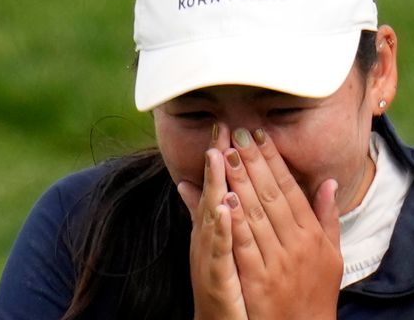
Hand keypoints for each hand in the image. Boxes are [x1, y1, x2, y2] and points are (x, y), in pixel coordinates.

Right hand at [178, 125, 246, 319]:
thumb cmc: (222, 285)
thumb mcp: (212, 245)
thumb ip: (202, 213)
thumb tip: (187, 183)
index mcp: (212, 229)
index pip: (218, 186)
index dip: (220, 157)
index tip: (226, 127)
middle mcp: (207, 239)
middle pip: (213, 193)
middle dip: (218, 161)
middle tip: (222, 128)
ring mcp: (209, 258)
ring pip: (212, 217)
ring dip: (215, 186)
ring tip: (218, 157)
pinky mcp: (216, 279)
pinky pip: (220, 251)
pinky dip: (221, 229)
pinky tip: (225, 208)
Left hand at [223, 128, 341, 319]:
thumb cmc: (317, 294)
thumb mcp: (332, 256)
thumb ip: (328, 218)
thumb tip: (329, 182)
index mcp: (313, 235)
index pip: (290, 188)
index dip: (274, 160)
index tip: (259, 135)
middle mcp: (297, 244)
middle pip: (271, 194)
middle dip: (252, 161)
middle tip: (237, 133)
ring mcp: (278, 262)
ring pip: (256, 214)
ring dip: (240, 181)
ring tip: (225, 153)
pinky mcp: (259, 281)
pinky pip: (245, 245)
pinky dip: (235, 221)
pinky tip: (224, 198)